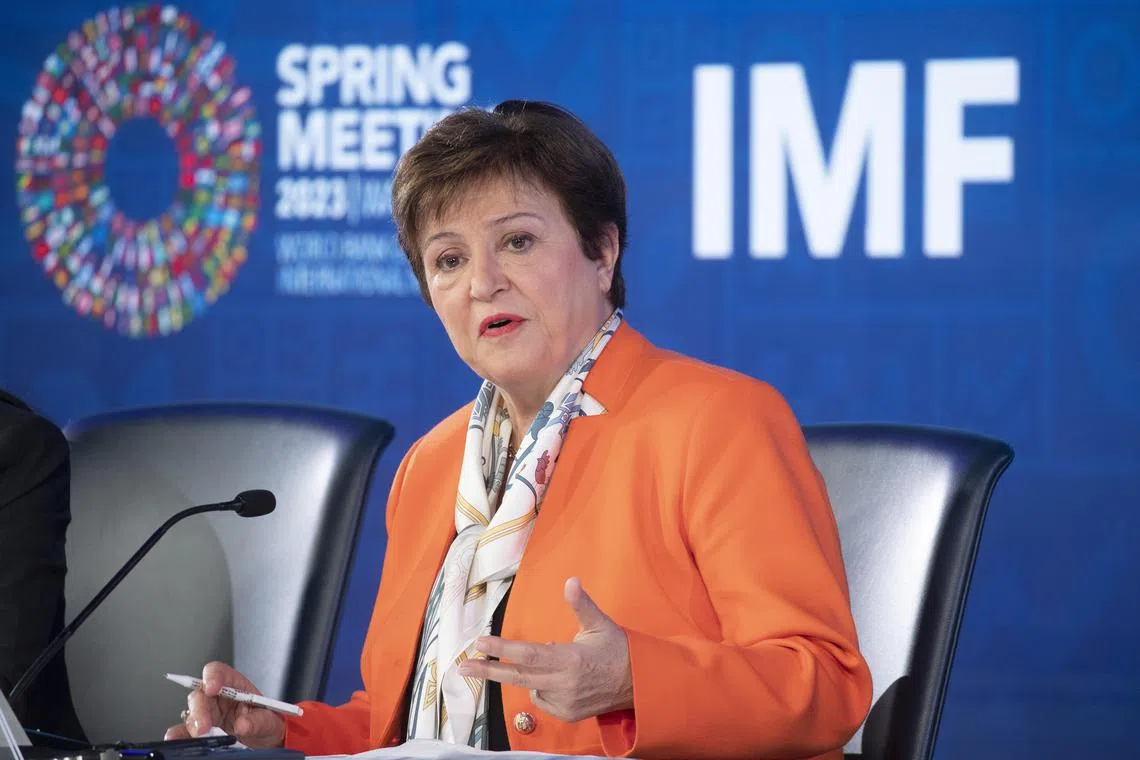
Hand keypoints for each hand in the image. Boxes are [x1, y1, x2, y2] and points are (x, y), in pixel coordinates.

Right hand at [163, 661, 285, 747]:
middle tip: (204, 725)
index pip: (219, 672)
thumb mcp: (268, 720)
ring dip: (192, 721)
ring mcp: (208, 713)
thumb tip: (242, 723)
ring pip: (192, 711)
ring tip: (198, 734)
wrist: (263, 739)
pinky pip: (186, 729)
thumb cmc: (265, 722)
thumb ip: (258, 721)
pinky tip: (176, 739)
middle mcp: (217, 696)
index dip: (213, 676)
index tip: (212, 688)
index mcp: (234, 685)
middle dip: (200, 708)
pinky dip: (180, 734)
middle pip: (201, 693)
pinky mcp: (201, 728)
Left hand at [458, 577, 633, 722]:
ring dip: (529, 674)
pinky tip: (559, 678)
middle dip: (488, 670)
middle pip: (517, 677)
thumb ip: (581, 604)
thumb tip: (570, 581)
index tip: (479, 642)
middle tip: (463, 666)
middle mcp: (564, 683)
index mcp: (570, 659)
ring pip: (531, 687)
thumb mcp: (600, 624)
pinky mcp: (568, 714)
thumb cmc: (617, 650)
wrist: (639, 684)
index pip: (528, 653)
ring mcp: (565, 702)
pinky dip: (544, 687)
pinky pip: (543, 699)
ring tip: (553, 660)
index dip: (501, 647)